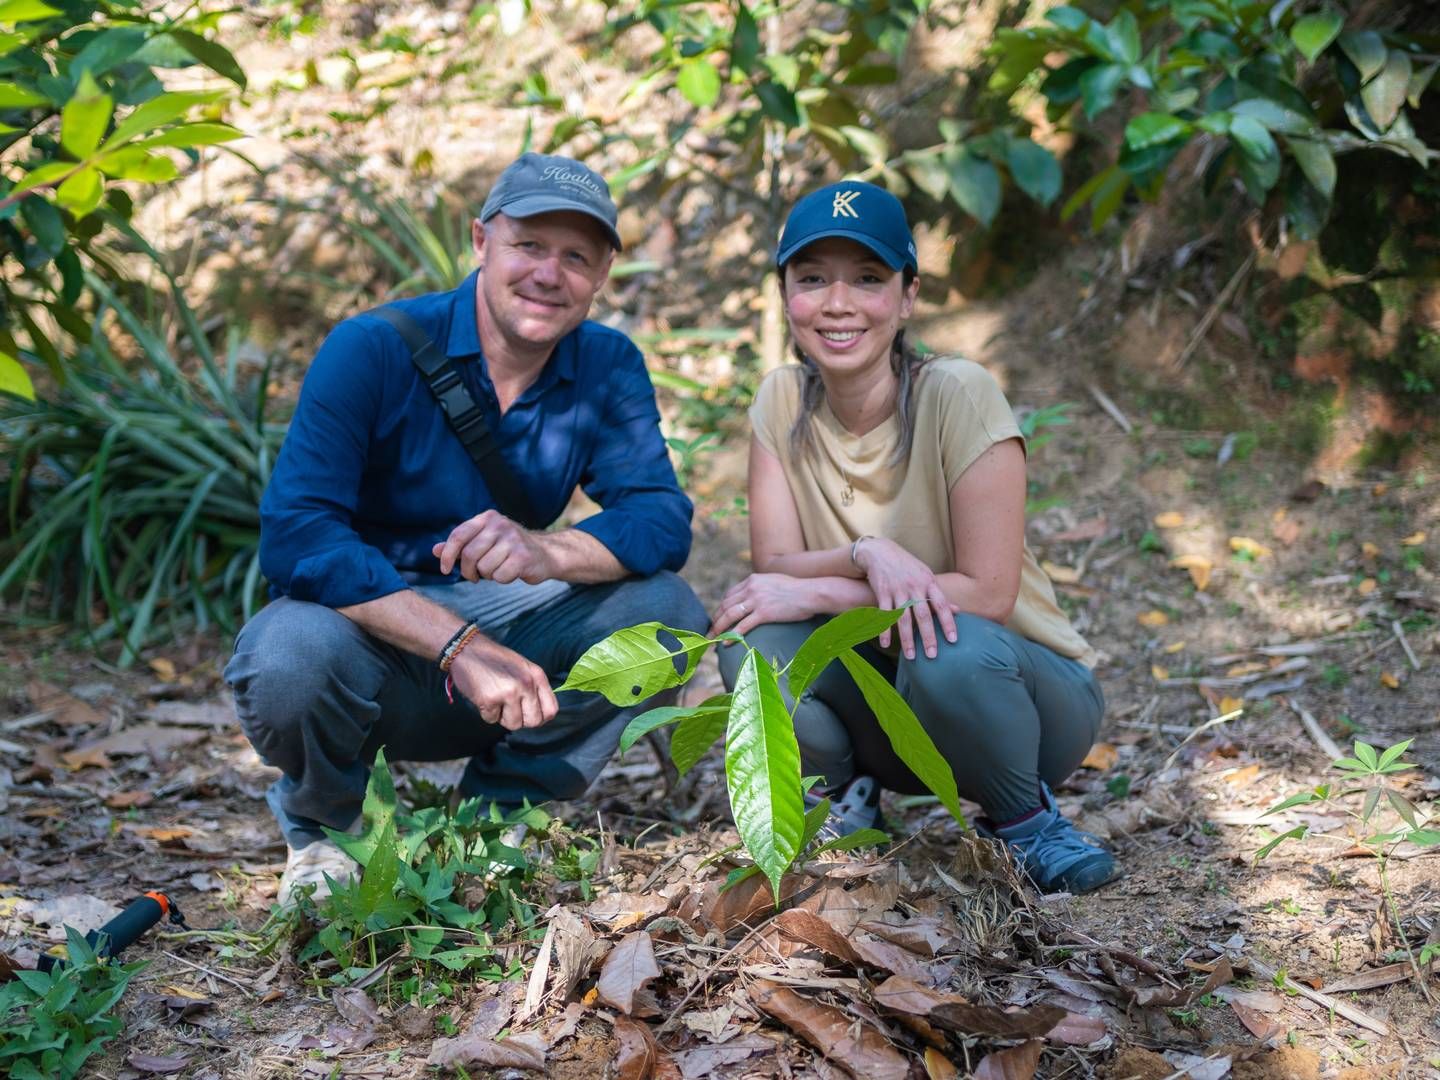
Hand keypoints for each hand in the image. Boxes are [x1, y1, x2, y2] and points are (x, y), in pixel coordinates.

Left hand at [433, 510, 551, 583]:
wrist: (545, 554)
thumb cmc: (509, 549)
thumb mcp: (483, 542)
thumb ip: (460, 545)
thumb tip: (435, 550)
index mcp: (487, 518)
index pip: (458, 535)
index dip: (447, 555)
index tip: (444, 570)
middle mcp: (500, 525)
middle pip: (469, 555)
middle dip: (468, 571)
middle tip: (475, 575)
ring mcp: (513, 539)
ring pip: (484, 567)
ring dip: (487, 575)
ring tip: (497, 569)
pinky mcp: (523, 556)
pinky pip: (500, 576)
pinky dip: (502, 579)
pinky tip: (510, 572)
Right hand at [448, 636, 558, 730]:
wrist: (467, 649)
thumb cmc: (495, 659)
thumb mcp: (523, 667)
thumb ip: (534, 688)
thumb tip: (540, 714)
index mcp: (537, 676)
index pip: (551, 710)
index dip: (541, 717)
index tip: (529, 714)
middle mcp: (526, 684)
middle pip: (534, 721)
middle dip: (521, 720)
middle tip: (510, 709)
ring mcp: (508, 692)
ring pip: (514, 725)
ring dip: (503, 717)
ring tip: (496, 701)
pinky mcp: (490, 700)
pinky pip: (492, 720)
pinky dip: (487, 713)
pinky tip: (483, 697)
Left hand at [709, 573, 815, 637]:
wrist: (811, 593)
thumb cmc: (798, 590)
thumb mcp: (774, 582)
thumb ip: (762, 588)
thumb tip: (756, 598)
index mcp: (752, 580)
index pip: (729, 595)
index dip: (721, 608)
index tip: (718, 618)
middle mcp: (751, 588)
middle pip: (725, 605)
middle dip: (715, 620)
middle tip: (710, 632)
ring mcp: (756, 600)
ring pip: (729, 615)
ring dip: (718, 629)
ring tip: (712, 639)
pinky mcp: (764, 613)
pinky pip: (742, 626)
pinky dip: (731, 636)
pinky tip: (725, 644)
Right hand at [853, 537, 957, 659]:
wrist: (880, 551)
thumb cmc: (907, 566)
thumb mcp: (926, 576)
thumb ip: (939, 594)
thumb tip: (957, 610)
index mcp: (929, 582)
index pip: (941, 605)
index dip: (948, 623)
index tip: (953, 640)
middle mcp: (914, 586)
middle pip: (923, 615)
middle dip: (928, 637)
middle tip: (932, 656)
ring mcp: (897, 589)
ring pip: (903, 618)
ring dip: (907, 639)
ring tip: (911, 656)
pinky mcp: (882, 592)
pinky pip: (884, 614)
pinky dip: (884, 630)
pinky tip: (885, 644)